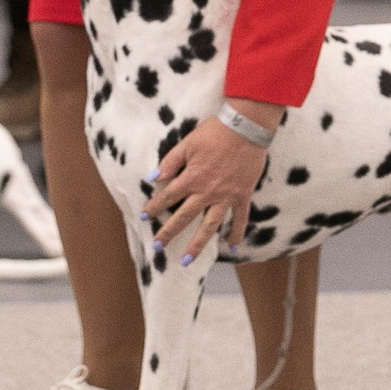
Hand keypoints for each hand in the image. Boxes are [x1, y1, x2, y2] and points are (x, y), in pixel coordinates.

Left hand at [144, 108, 277, 260]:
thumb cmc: (215, 132)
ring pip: (209, 226)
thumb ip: (170, 162)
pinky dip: (236, 232)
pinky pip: (240, 218)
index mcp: (191, 178)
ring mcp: (226, 197)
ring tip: (187, 261)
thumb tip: (152, 177)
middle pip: (184, 217)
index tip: (144, 216)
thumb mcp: (188, 143)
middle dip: (169, 232)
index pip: (168, 197)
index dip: (154, 206)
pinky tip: (232, 247)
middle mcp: (207, 192)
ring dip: (197, 244)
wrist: (246, 127)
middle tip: (157, 246)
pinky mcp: (242, 195)